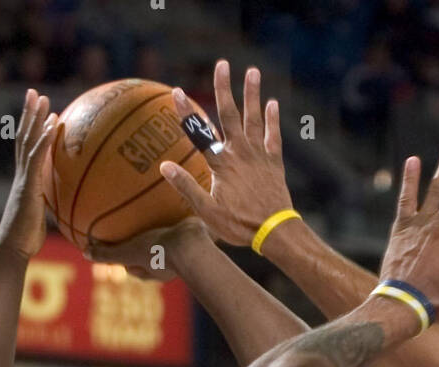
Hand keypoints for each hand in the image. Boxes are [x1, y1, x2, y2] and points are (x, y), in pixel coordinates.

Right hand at [0, 90, 56, 261]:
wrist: (12, 250)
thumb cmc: (26, 242)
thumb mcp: (43, 221)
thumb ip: (51, 210)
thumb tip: (69, 210)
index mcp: (25, 182)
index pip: (27, 150)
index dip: (33, 130)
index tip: (42, 113)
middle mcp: (21, 176)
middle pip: (23, 138)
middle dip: (29, 114)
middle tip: (35, 93)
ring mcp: (23, 180)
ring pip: (27, 143)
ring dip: (35, 119)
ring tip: (42, 98)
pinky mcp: (28, 188)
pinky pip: (36, 160)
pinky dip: (43, 141)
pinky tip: (50, 126)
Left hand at [84, 217, 210, 280]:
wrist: (192, 244)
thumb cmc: (159, 252)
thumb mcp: (129, 252)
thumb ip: (108, 253)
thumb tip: (85, 253)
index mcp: (153, 271)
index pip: (133, 268)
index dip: (123, 260)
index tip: (115, 248)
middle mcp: (168, 264)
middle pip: (149, 255)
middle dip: (141, 244)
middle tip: (132, 229)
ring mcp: (182, 250)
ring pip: (165, 237)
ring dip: (158, 226)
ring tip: (151, 208)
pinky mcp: (192, 235)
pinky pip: (178, 221)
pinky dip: (172, 210)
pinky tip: (166, 194)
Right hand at [157, 59, 293, 245]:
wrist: (273, 231)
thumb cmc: (238, 225)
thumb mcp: (207, 212)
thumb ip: (187, 187)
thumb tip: (164, 166)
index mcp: (221, 164)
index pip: (200, 134)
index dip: (187, 113)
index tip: (177, 92)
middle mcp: (240, 153)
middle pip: (230, 114)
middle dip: (224, 88)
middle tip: (222, 64)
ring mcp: (259, 156)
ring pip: (254, 119)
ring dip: (252, 94)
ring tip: (252, 71)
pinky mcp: (274, 163)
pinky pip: (273, 136)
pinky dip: (272, 120)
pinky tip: (272, 103)